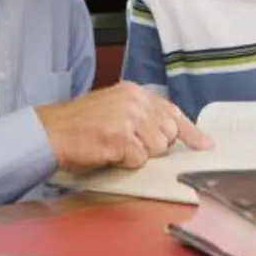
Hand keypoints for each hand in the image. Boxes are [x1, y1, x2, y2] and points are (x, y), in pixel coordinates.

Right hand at [35, 80, 212, 172]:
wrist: (50, 131)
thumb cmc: (80, 125)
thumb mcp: (114, 109)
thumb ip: (141, 116)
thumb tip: (168, 135)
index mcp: (134, 92)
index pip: (172, 111)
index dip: (191, 131)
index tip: (206, 144)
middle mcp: (134, 101)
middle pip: (168, 133)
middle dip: (154, 145)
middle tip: (127, 144)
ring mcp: (127, 118)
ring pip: (155, 148)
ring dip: (137, 155)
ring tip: (114, 146)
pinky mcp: (119, 137)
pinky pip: (137, 160)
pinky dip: (124, 162)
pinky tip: (107, 153)